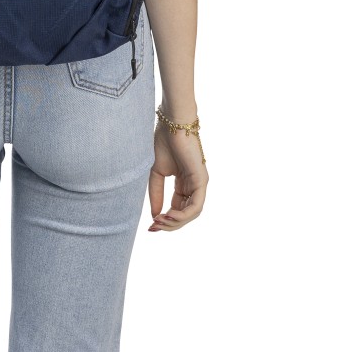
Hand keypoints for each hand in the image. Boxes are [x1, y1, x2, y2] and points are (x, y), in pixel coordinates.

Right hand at [147, 116, 208, 232]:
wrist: (171, 124)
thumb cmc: (163, 142)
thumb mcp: (156, 172)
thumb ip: (156, 193)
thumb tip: (155, 216)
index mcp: (183, 183)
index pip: (177, 208)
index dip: (164, 219)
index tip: (150, 226)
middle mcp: (193, 185)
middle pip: (185, 214)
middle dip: (169, 224)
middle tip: (153, 227)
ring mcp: (199, 184)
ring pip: (191, 213)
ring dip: (175, 222)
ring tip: (160, 221)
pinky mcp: (202, 181)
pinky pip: (196, 206)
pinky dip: (183, 214)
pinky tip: (169, 215)